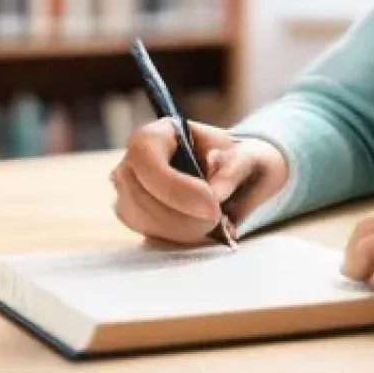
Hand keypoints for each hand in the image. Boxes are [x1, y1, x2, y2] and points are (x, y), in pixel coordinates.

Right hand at [110, 120, 288, 245]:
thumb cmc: (234, 161)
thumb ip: (233, 168)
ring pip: (144, 219)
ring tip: (215, 222)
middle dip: (184, 215)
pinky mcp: (133, 219)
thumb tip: (215, 193)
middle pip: (141, 194)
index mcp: (155, 135)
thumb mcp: (246, 155)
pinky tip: (202, 228)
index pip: (146, 159)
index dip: (176, 187)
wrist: (231, 180)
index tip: (212, 205)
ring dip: (185, 229)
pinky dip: (180, 237)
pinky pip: (150, 235)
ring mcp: (127, 192)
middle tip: (219, 219)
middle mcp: (132, 162)